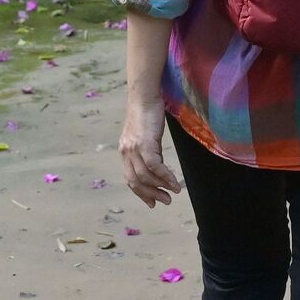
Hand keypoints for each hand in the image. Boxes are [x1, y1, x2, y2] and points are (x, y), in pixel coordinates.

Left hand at [118, 91, 181, 205]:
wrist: (145, 96)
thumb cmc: (147, 113)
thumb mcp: (145, 136)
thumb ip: (148, 151)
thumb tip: (158, 167)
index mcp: (125, 152)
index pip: (130, 179)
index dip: (141, 193)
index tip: (152, 203)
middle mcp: (126, 152)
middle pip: (136, 181)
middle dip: (151, 195)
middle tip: (165, 202)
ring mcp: (134, 148)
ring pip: (146, 176)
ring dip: (161, 187)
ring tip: (174, 192)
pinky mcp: (145, 143)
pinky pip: (155, 166)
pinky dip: (165, 177)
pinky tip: (174, 182)